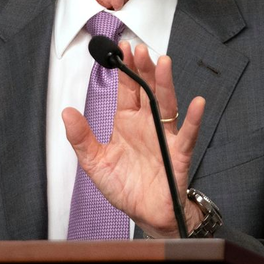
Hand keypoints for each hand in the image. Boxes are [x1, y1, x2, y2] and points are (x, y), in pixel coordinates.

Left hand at [63, 43, 204, 237]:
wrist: (145, 214)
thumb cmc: (125, 187)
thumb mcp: (95, 162)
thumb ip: (81, 138)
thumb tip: (67, 113)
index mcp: (127, 123)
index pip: (127, 90)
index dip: (125, 70)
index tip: (121, 49)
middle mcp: (147, 125)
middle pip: (147, 90)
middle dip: (144, 69)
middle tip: (139, 49)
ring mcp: (164, 137)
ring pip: (166, 105)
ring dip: (165, 84)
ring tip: (162, 63)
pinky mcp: (177, 155)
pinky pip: (187, 135)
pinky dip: (194, 119)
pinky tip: (196, 103)